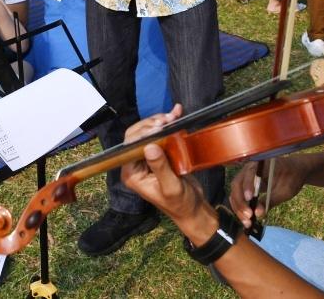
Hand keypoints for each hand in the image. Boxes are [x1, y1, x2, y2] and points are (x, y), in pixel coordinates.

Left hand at [121, 105, 206, 223]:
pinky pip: (160, 135)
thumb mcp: (171, 187)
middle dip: (152, 124)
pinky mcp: (160, 154)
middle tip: (168, 119)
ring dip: (161, 121)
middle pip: (137, 135)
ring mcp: (147, 158)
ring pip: (148, 132)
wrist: (193, 208)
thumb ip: (160, 168)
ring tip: (174, 116)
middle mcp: (136, 164)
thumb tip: (149, 146)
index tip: (160, 127)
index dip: (142, 133)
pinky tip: (177, 115)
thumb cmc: (181, 204)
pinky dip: (168, 124)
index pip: (130, 146)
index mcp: (132, 174)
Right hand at [228, 156, 308, 228]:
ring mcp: (245, 177)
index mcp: (261, 164)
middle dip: (240, 202)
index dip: (248, 185)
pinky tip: (245, 219)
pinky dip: (240, 208)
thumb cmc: (291, 179)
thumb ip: (271, 201)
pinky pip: (237, 196)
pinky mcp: (244, 185)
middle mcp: (249, 169)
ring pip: (235, 192)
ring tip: (247, 222)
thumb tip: (257, 213)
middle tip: (248, 216)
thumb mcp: (285, 191)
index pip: (250, 173)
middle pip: (237, 184)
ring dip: (238, 208)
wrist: (293, 172)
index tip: (249, 198)